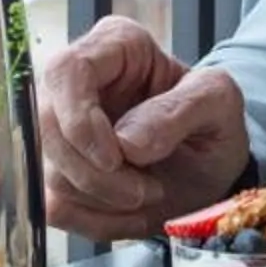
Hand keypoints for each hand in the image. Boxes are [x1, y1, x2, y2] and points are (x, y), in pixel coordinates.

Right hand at [37, 15, 250, 239]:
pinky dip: (95, 221)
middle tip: (145, 190)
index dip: (80, 120)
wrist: (210, 166)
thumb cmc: (214, 121)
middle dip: (95, 173)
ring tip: (147, 194)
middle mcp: (77, 81)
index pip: (66, 71)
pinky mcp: (59, 170)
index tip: (116, 158)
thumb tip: (127, 142)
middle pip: (47, 126)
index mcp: (115, 45)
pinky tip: (130, 214)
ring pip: (50, 171)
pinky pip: (55, 207)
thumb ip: (179, 112)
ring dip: (102, 199)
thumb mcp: (219, 103)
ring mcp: (62, 128)